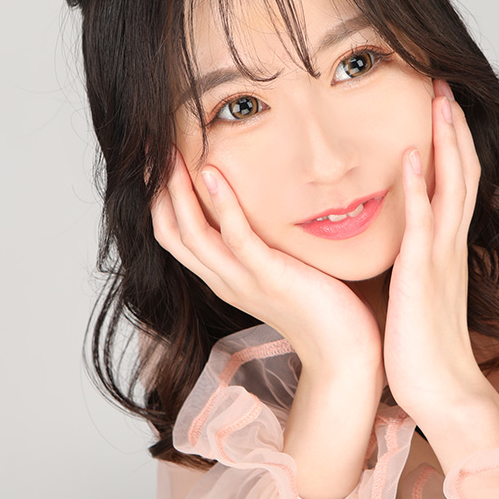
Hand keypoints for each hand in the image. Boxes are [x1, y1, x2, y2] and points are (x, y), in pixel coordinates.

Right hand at [151, 147, 382, 373]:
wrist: (346, 352)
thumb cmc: (324, 306)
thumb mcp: (282, 268)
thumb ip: (266, 242)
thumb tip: (269, 201)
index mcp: (223, 277)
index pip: (173, 235)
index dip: (158, 197)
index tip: (157, 158)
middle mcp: (224, 280)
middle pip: (171, 232)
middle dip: (157, 188)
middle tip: (152, 146)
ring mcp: (243, 281)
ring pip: (192, 234)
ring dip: (178, 190)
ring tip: (174, 153)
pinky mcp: (270, 278)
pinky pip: (236, 238)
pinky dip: (221, 205)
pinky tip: (215, 174)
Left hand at [383, 80, 490, 418]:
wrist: (441, 392)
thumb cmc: (423, 350)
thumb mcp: (418, 295)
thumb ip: (412, 265)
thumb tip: (397, 248)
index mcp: (445, 250)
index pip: (454, 183)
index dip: (450, 143)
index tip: (439, 106)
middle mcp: (448, 246)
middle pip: (461, 171)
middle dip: (453, 125)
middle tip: (443, 82)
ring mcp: (439, 258)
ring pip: (451, 185)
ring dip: (445, 140)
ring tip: (437, 98)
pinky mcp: (423, 276)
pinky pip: (423, 223)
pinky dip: (420, 187)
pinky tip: (412, 156)